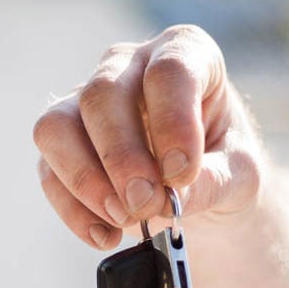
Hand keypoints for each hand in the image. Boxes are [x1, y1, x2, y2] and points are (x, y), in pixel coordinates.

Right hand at [33, 24, 264, 248]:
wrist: (201, 186)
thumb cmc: (224, 164)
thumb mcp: (240, 175)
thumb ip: (212, 182)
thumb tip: (167, 198)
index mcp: (185, 53)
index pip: (169, 70)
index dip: (173, 123)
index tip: (183, 174)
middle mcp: (129, 66)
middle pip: (102, 94)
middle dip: (122, 157)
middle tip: (146, 204)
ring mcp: (87, 101)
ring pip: (57, 126)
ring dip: (86, 180)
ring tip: (123, 218)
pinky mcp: (64, 143)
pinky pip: (48, 170)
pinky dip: (74, 209)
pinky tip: (106, 234)